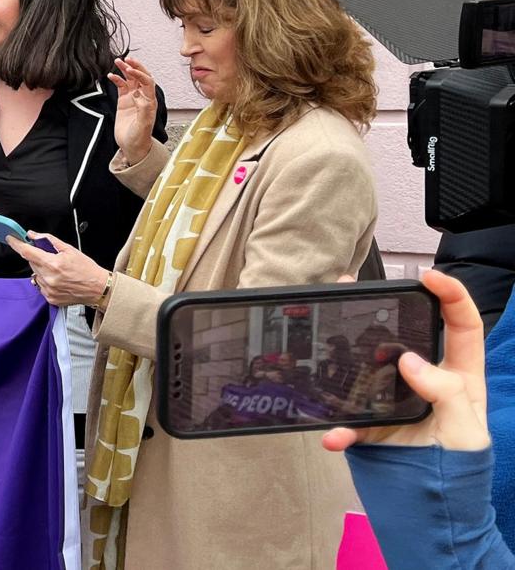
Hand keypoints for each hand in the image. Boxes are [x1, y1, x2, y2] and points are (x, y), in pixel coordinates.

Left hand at [7, 232, 109, 306]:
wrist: (98, 288)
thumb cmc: (86, 269)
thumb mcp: (69, 249)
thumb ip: (49, 240)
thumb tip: (34, 235)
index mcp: (53, 264)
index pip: (27, 252)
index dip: (17, 244)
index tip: (11, 239)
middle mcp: (49, 278)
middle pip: (31, 263)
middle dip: (37, 257)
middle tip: (51, 257)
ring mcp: (48, 290)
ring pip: (35, 275)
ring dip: (42, 270)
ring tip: (58, 271)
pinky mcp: (50, 298)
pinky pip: (41, 286)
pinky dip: (46, 281)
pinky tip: (59, 280)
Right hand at [109, 58, 157, 165]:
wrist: (132, 146)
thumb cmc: (140, 138)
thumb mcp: (142, 126)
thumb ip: (143, 110)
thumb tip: (140, 96)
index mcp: (149, 101)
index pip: (147, 82)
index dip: (140, 74)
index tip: (130, 70)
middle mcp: (142, 97)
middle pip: (141, 76)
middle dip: (135, 66)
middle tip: (126, 59)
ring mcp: (133, 98)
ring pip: (130, 79)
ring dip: (125, 69)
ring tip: (118, 61)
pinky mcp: (124, 101)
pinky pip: (121, 86)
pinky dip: (116, 79)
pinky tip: (111, 75)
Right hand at [321, 270, 488, 451]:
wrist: (428, 509)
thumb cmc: (456, 467)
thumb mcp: (465, 430)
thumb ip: (444, 392)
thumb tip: (408, 360)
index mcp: (459, 376)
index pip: (461, 326)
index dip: (450, 295)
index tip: (426, 277)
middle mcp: (424, 380)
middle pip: (404, 334)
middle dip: (380, 307)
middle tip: (353, 287)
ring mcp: (394, 398)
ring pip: (367, 364)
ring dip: (342, 352)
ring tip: (321, 329)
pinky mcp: (370, 423)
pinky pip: (348, 419)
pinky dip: (338, 429)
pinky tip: (334, 437)